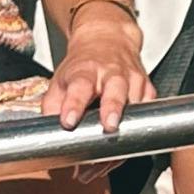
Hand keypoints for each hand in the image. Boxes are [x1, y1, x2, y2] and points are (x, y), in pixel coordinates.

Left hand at [41, 7, 152, 134]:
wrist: (108, 38)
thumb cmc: (83, 64)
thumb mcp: (60, 80)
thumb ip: (51, 107)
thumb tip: (47, 134)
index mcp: (85, 71)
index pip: (79, 86)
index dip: (73, 104)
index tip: (68, 120)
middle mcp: (111, 73)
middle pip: (115, 90)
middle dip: (113, 108)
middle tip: (108, 126)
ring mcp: (132, 80)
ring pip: (135, 103)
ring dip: (123, 130)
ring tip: (108, 154)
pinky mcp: (147, 88)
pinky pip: (146, 112)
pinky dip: (134, 131)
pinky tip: (120, 145)